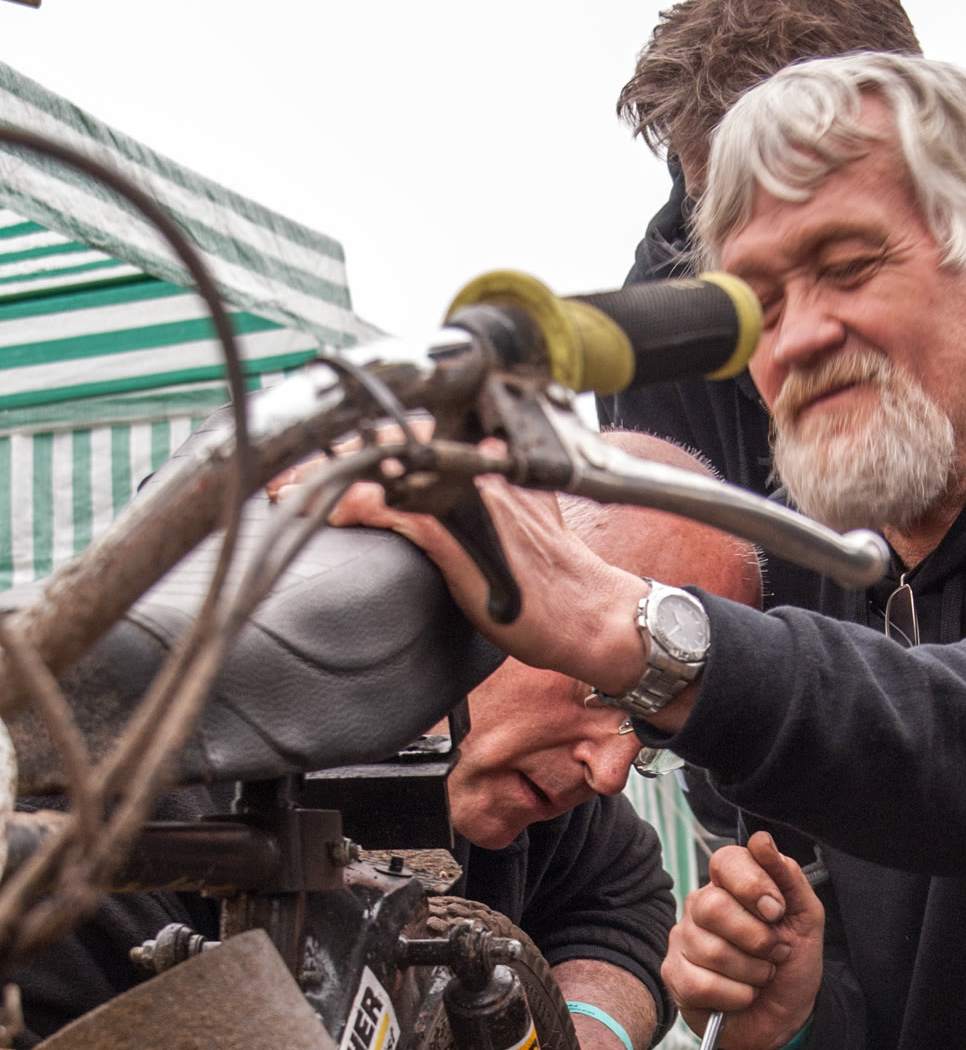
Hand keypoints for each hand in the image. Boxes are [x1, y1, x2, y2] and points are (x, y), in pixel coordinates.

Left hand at [319, 454, 650, 701]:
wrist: (593, 615)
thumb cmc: (557, 584)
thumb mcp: (518, 527)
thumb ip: (490, 500)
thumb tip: (468, 489)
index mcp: (489, 466)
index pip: (415, 433)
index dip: (362, 437)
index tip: (321, 449)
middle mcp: (477, 472)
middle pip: (391, 440)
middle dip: (333, 450)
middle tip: (289, 469)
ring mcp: (468, 501)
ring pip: (388, 467)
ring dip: (332, 475)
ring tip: (292, 486)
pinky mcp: (461, 538)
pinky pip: (400, 511)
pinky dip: (360, 507)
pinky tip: (332, 513)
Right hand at [664, 833, 823, 1049]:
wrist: (786, 1016)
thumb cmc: (791, 964)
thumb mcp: (806, 918)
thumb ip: (789, 878)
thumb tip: (761, 841)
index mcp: (730, 886)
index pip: (726, 861)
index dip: (753, 884)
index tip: (776, 911)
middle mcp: (700, 907)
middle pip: (713, 906)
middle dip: (757, 937)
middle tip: (776, 952)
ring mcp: (682, 941)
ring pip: (712, 950)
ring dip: (753, 972)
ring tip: (762, 976)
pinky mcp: (675, 977)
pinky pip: (702, 984)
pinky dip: (737, 996)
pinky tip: (743, 995)